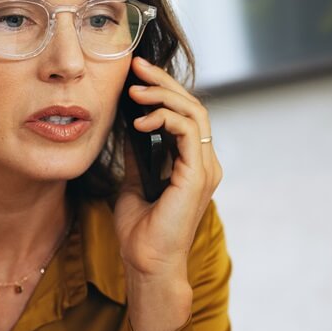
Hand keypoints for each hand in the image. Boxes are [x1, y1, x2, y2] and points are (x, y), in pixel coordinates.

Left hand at [114, 56, 222, 277]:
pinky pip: (187, 131)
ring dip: (163, 95)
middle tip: (137, 66)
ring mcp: (205, 168)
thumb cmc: (140, 233)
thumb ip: (137, 157)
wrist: (146, 264)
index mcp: (193, 165)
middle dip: (163, 82)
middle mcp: (204, 163)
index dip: (163, 91)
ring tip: (134, 91)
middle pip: (192, 106)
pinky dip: (164, 118)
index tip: (136, 76)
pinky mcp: (197, 175)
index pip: (185, 115)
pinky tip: (140, 121)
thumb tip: (127, 128)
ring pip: (194, 112)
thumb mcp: (133, 184)